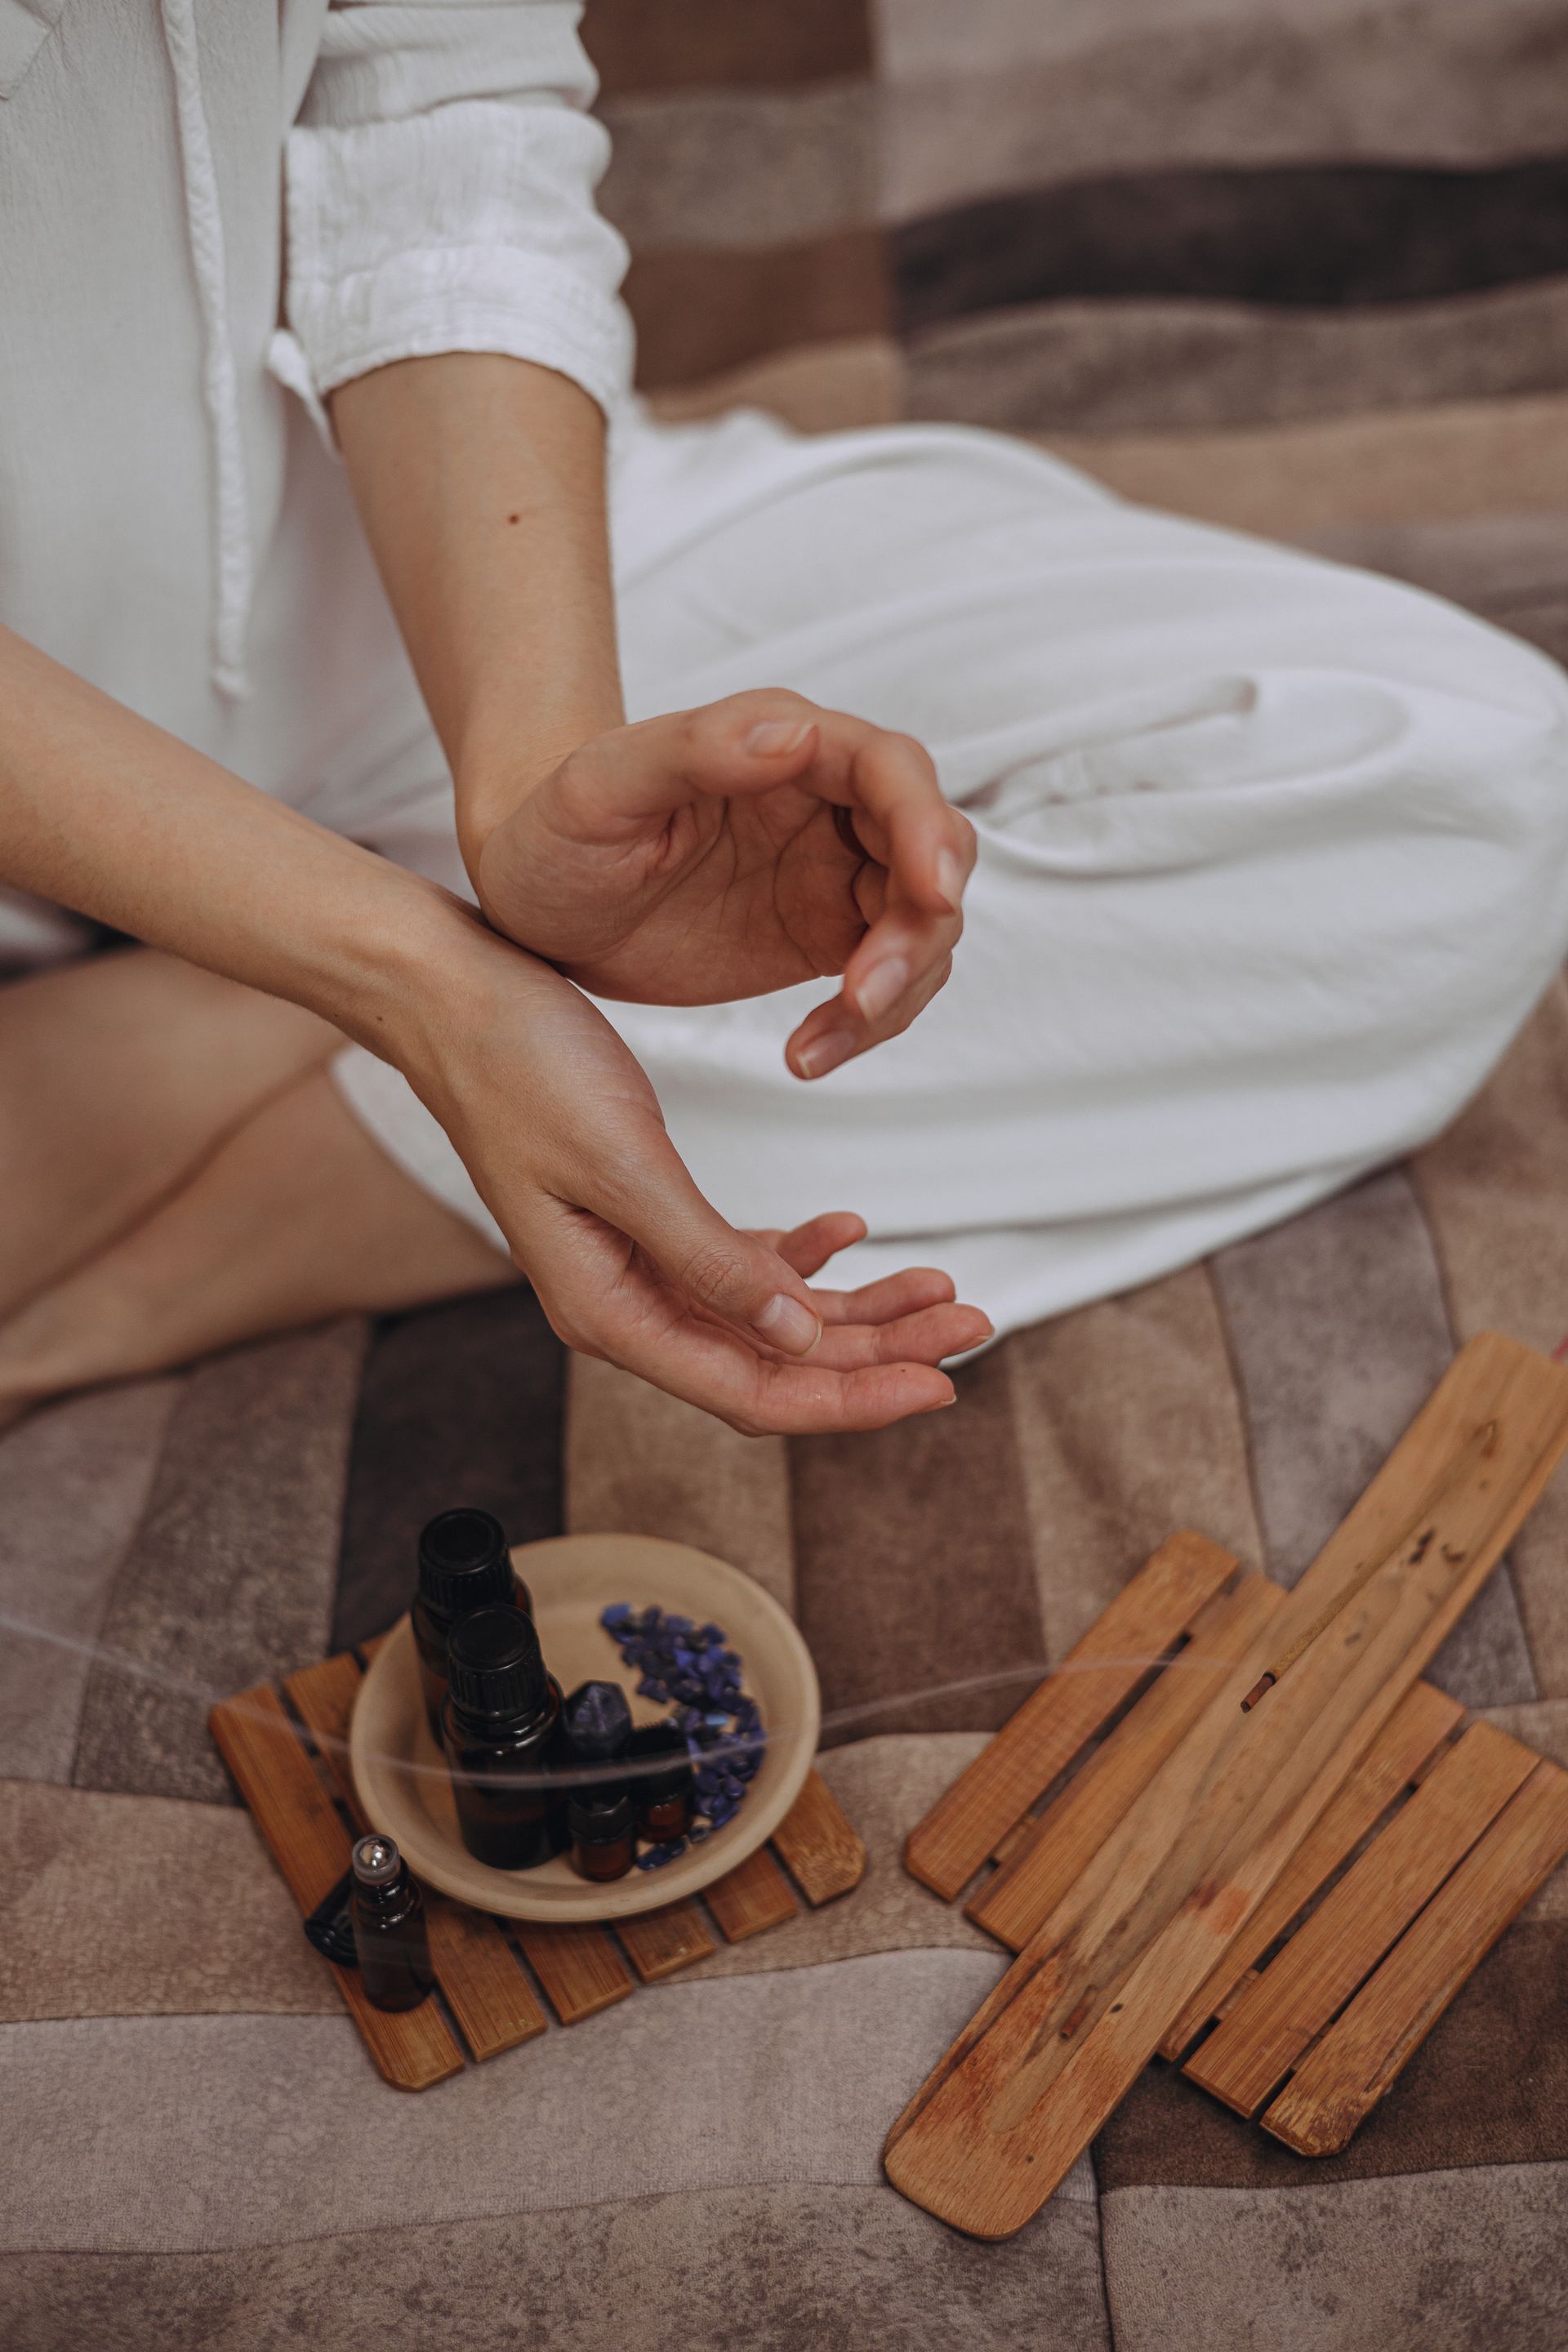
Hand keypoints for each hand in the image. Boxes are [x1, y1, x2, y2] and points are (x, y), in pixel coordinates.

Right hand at [397, 916, 991, 1431]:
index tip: (939, 1388)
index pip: (752, 1391)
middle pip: (775, 1362)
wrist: (450, 994)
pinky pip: (742, 1263)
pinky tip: (852, 1232)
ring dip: (859, 1306)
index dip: (851, 1400)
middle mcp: (626, 1304)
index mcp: (609, 1310)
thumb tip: (793, 1338)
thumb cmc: (515, 1067)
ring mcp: (638, 1264)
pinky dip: (803, 1254)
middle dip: (879, 1352)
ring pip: (770, 1316)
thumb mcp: (623, 1163)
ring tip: (942, 1289)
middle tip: (974, 1327)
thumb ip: (708, 1260)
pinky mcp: (649, 1217)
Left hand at [471, 689, 977, 1081]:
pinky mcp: (826, 937)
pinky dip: (867, 1025)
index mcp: (786, 742)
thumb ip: (697, 748)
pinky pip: (886, 980)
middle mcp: (828, 801)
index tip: (931, 894)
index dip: (927, 827)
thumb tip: (798, 734)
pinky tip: (808, 1057)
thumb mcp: (602, 786)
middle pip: (932, 851)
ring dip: (899, 988)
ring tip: (820, 1044)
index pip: (893, 770)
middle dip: (921, 927)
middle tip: (867, 993)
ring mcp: (835, 872)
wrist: (537, 903)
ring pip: (923, 925)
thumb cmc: (556, 830)